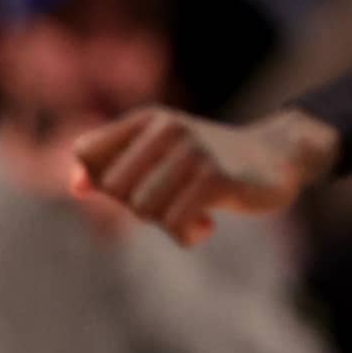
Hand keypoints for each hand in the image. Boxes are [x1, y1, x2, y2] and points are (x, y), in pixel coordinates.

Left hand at [71, 108, 337, 246]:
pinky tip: (207, 224)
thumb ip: (112, 167)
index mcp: (150, 118)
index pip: (87, 154)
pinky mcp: (216, 178)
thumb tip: (75, 187)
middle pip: (113, 188)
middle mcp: (169, 127)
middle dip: (136, 205)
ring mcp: (194, 151)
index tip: (136, 183)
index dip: (101, 180)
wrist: (276, 159)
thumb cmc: (210, 161)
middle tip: (171, 199)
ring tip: (191, 211)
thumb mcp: (160, 155)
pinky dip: (186, 234)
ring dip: (166, 221)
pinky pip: (173, 223)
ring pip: (143, 209)